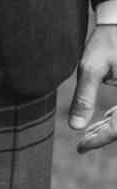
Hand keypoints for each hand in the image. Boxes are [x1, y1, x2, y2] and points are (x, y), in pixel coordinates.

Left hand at [69, 24, 116, 150]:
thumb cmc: (108, 41)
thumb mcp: (91, 68)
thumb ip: (83, 97)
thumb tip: (75, 127)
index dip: (100, 139)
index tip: (80, 147)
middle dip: (105, 136)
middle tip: (82, 145)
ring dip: (110, 128)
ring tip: (87, 137)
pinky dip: (115, 118)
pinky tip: (98, 123)